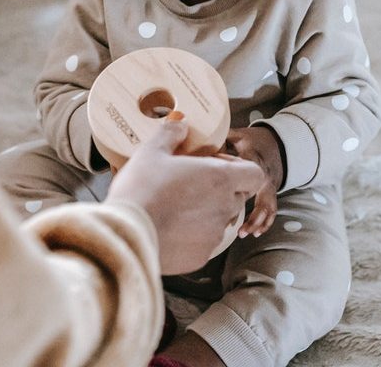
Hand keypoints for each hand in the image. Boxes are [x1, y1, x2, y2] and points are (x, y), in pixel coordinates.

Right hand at [107, 115, 263, 274]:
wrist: (126, 235)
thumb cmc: (141, 189)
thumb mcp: (152, 151)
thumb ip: (171, 133)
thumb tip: (180, 122)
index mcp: (220, 178)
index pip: (254, 174)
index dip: (239, 168)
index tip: (214, 165)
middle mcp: (224, 208)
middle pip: (236, 196)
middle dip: (218, 190)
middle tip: (190, 184)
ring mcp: (214, 235)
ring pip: (219, 221)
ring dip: (205, 213)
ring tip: (174, 208)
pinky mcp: (201, 257)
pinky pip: (204, 243)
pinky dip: (192, 236)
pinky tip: (168, 228)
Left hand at [226, 126, 283, 237]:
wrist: (275, 145)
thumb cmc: (252, 141)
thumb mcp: (239, 135)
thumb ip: (223, 137)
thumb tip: (200, 139)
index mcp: (255, 161)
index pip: (248, 174)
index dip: (240, 185)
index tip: (227, 196)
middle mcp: (265, 176)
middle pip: (262, 197)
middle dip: (252, 214)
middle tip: (237, 228)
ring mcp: (269, 187)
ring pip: (267, 207)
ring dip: (257, 221)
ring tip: (244, 233)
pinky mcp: (269, 195)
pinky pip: (271, 211)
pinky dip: (264, 222)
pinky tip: (255, 233)